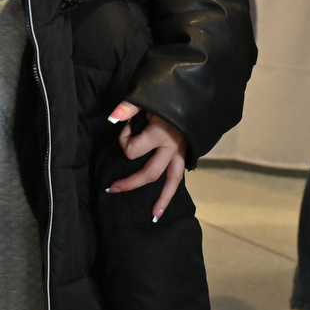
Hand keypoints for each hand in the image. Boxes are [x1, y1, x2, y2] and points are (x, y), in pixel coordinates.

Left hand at [106, 102, 187, 220]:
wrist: (198, 92)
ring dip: (163, 199)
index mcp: (160, 134)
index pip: (133, 150)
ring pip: (173, 182)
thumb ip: (129, 108)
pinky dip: (172, 189)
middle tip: (111, 189)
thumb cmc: (170, 93)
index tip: (123, 127)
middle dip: (130, 183)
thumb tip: (113, 117)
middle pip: (150, 174)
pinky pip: (179, 175)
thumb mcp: (147, 97)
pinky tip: (165, 201)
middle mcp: (172, 148)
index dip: (123, 141)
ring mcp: (181, 153)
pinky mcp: (187, 154)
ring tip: (154, 216)